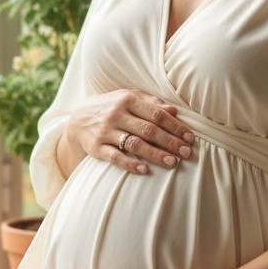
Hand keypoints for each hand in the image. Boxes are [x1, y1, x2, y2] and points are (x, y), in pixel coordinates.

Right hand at [64, 89, 194, 174]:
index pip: (157, 114)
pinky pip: (115, 157)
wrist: (78, 118)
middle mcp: (116, 114)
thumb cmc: (112, 107)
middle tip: (186, 153)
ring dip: (155, 154)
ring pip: (134, 144)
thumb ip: (151, 103)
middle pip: (148, 130)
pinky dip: (130, 164)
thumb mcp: (129, 98)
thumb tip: (174, 111)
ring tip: (173, 163)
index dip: (175, 127)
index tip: (189, 138)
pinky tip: (145, 170)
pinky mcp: (96, 147)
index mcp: (128, 100)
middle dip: (170, 142)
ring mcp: (105, 131)